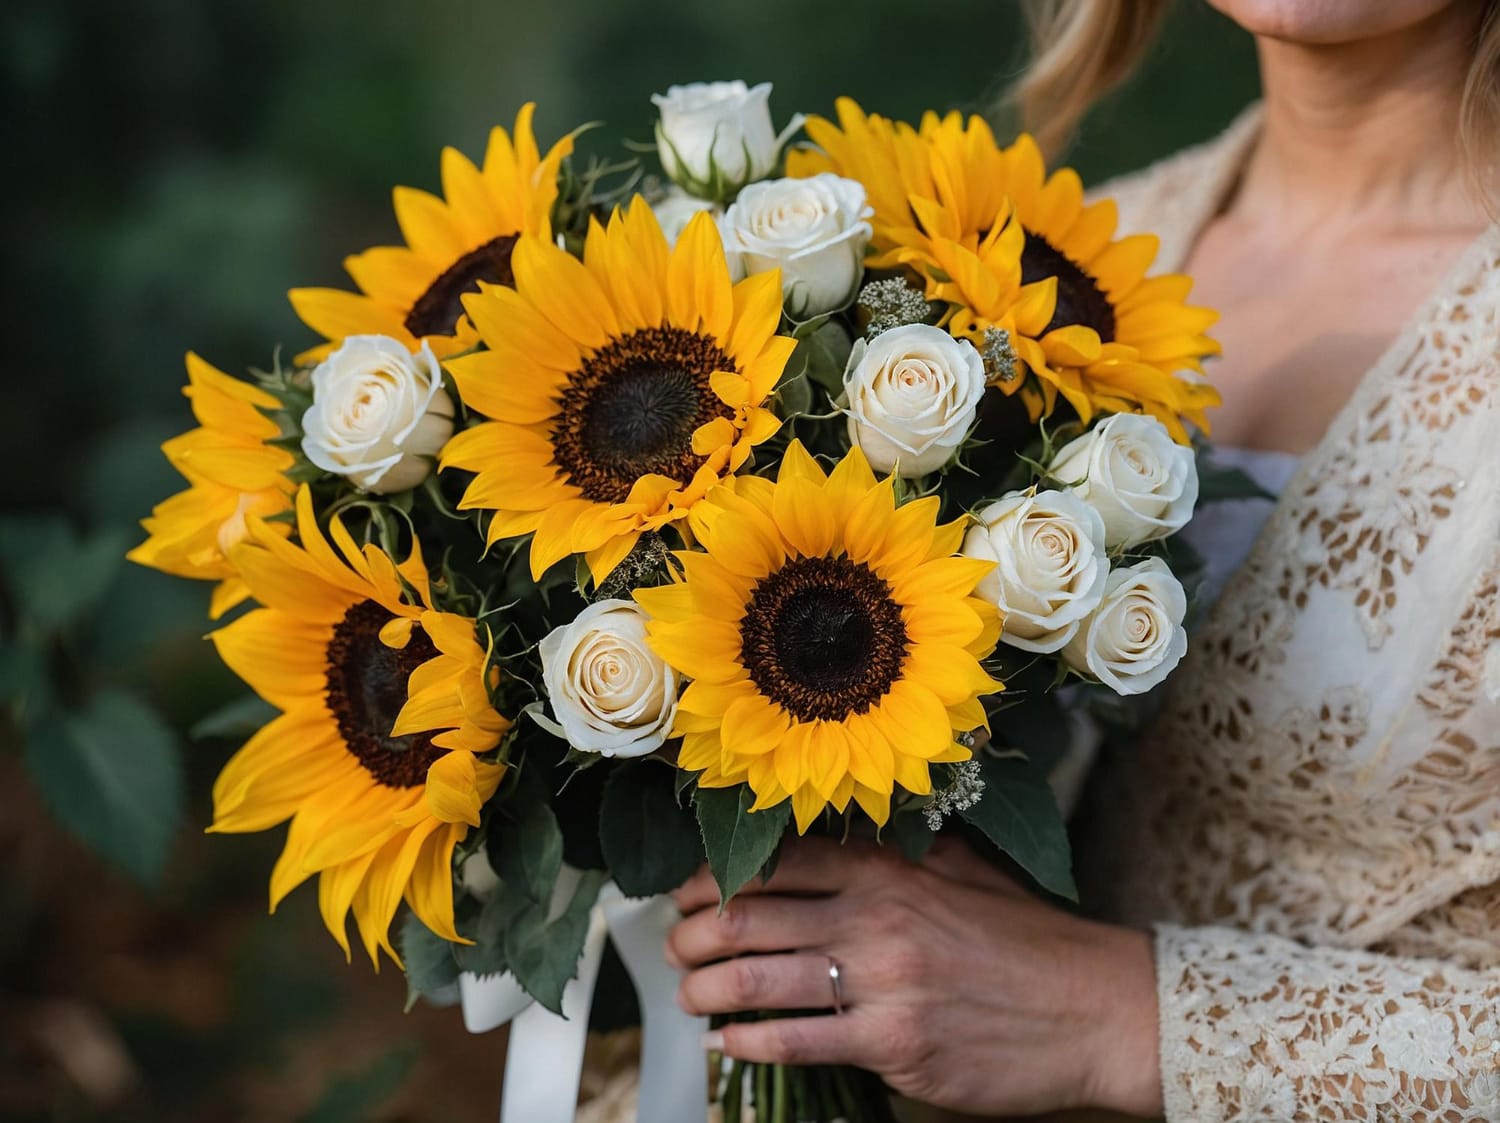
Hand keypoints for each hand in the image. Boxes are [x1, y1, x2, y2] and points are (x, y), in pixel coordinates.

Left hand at [667, 835, 1161, 1116]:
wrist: (1094, 1007)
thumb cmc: (1029, 940)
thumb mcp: (962, 869)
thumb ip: (896, 851)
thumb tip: (837, 840)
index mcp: (888, 870)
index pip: (774, 861)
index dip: (713, 878)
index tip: (686, 895)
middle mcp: (876, 918)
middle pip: (749, 917)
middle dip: (693, 935)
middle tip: (673, 948)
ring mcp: (883, 983)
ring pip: (757, 980)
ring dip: (704, 990)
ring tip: (688, 996)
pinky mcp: (894, 1045)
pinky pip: (797, 1041)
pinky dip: (748, 1042)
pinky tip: (730, 1042)